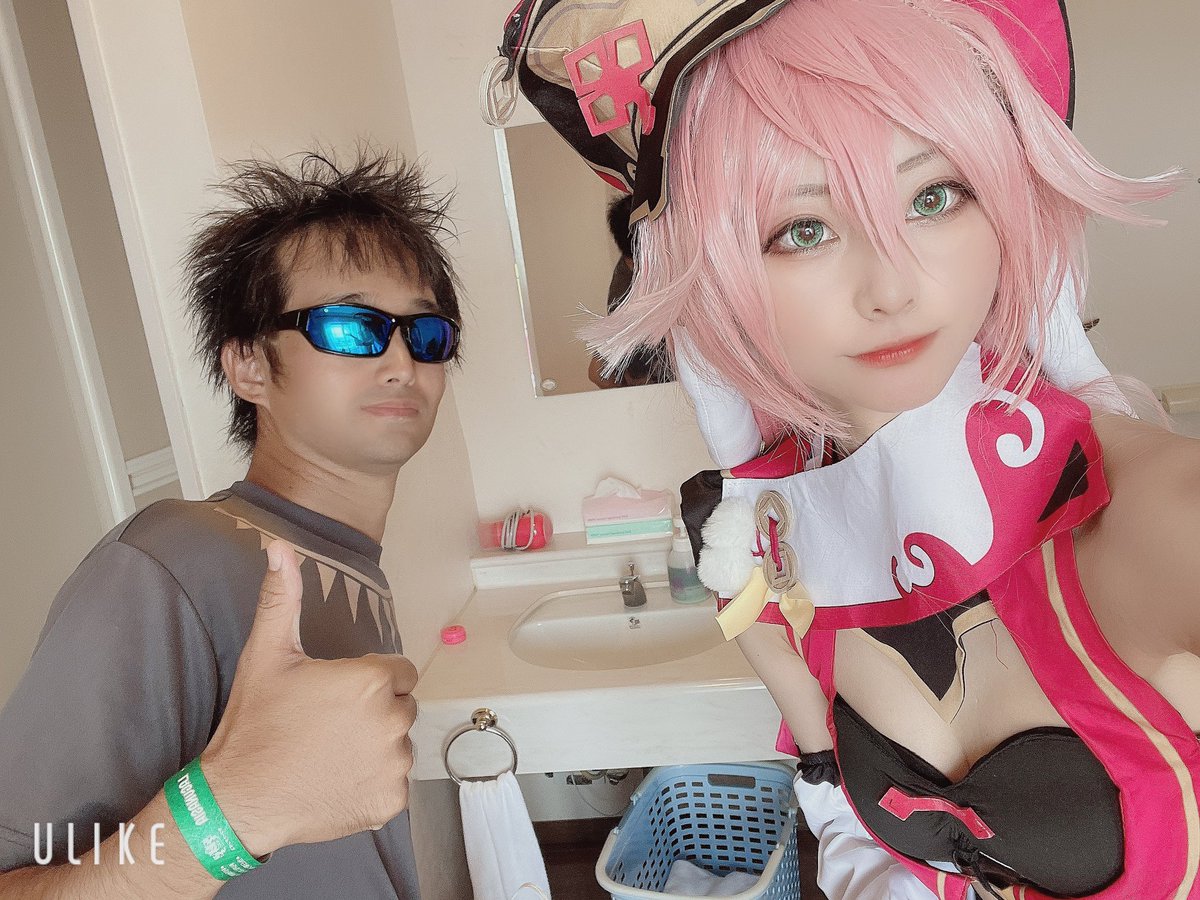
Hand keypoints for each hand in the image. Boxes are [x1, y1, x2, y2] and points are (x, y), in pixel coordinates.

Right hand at [200, 540, 417, 856]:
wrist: (239, 799)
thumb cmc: (255, 724)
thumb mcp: (266, 655)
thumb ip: (281, 597)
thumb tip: (279, 546)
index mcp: (374, 681)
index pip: (399, 672)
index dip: (369, 681)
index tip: (337, 696)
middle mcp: (394, 721)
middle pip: (402, 706)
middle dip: (376, 712)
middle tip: (330, 725)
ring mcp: (395, 765)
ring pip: (400, 744)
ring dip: (377, 747)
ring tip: (332, 753)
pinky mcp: (391, 802)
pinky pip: (394, 782)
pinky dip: (373, 782)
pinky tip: (337, 780)